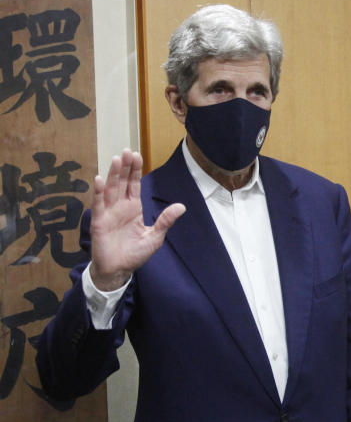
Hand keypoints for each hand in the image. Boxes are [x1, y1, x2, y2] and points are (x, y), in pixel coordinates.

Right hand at [89, 149, 184, 290]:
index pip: (134, 185)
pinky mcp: (99, 221)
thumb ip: (165, 221)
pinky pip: (99, 204)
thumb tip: (181, 206)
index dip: (135, 170)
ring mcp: (109, 213)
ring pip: (110, 189)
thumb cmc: (135, 253)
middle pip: (122, 182)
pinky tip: (99, 179)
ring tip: (116, 159)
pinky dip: (98, 192)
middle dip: (125, 167)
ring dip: (113, 174)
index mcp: (134, 208)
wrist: (119, 269)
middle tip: (127, 151)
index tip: (137, 155)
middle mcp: (120, 207)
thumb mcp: (155, 237)